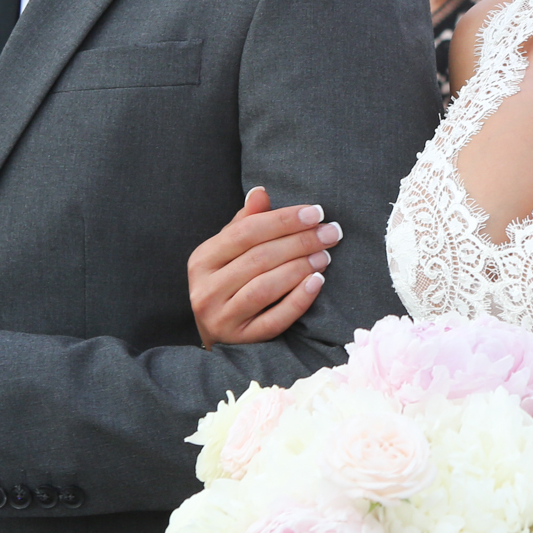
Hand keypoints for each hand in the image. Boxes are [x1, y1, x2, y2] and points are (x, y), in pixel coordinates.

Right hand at [187, 186, 339, 346]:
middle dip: (299, 242)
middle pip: (258, 258)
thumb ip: (245, 223)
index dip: (282, 220)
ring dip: (300, 268)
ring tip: (325, 255)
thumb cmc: (228, 285)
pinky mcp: (241, 341)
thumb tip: (260, 192)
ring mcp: (221, 318)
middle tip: (331, 233)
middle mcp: (206, 289)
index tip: (316, 212)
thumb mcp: (229, 253)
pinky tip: (317, 282)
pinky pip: (274, 319)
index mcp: (202, 260)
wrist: (217, 337)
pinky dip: (298, 300)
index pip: (245, 232)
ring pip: (264, 288)